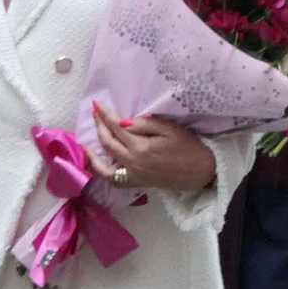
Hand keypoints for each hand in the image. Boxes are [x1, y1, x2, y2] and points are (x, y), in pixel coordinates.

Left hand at [90, 109, 217, 191]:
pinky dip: (102, 172)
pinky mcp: (136, 183)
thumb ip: (145, 125)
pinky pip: (113, 180)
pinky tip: (98, 163)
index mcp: (141, 147)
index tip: (97, 105)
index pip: (116, 128)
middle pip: (107, 143)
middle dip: (99, 127)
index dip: (105, 115)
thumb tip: (123, 122)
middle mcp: (132, 163)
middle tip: (95, 114)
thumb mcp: (170, 130)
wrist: (200, 172)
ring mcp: (133, 175)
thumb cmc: (189, 148)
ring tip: (86, 141)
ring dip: (93, 151)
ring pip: (104, 164)